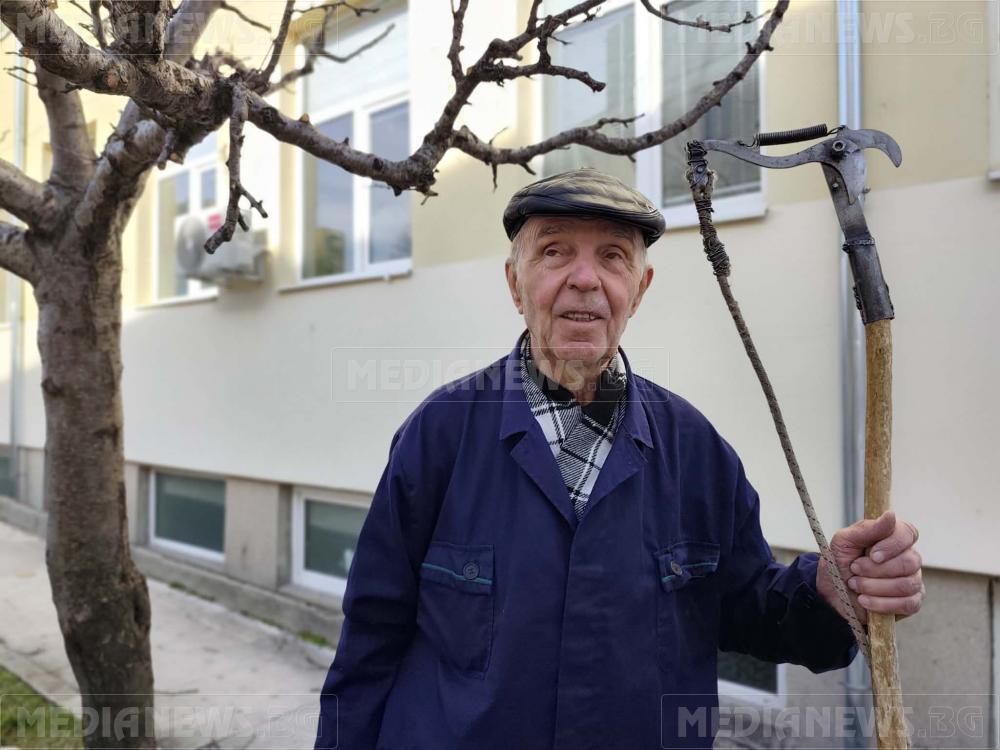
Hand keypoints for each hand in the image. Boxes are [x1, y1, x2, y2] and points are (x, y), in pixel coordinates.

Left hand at [816, 510, 922, 624]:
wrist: (832, 591)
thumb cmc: (840, 561)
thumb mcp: (844, 541)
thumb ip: (867, 529)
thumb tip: (891, 515)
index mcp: (893, 537)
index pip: (908, 533)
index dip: (892, 545)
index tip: (872, 554)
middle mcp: (908, 557)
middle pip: (908, 562)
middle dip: (876, 570)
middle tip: (854, 569)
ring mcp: (913, 580)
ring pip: (907, 584)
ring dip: (874, 586)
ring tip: (854, 584)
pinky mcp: (911, 602)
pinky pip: (908, 604)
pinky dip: (882, 604)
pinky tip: (864, 600)